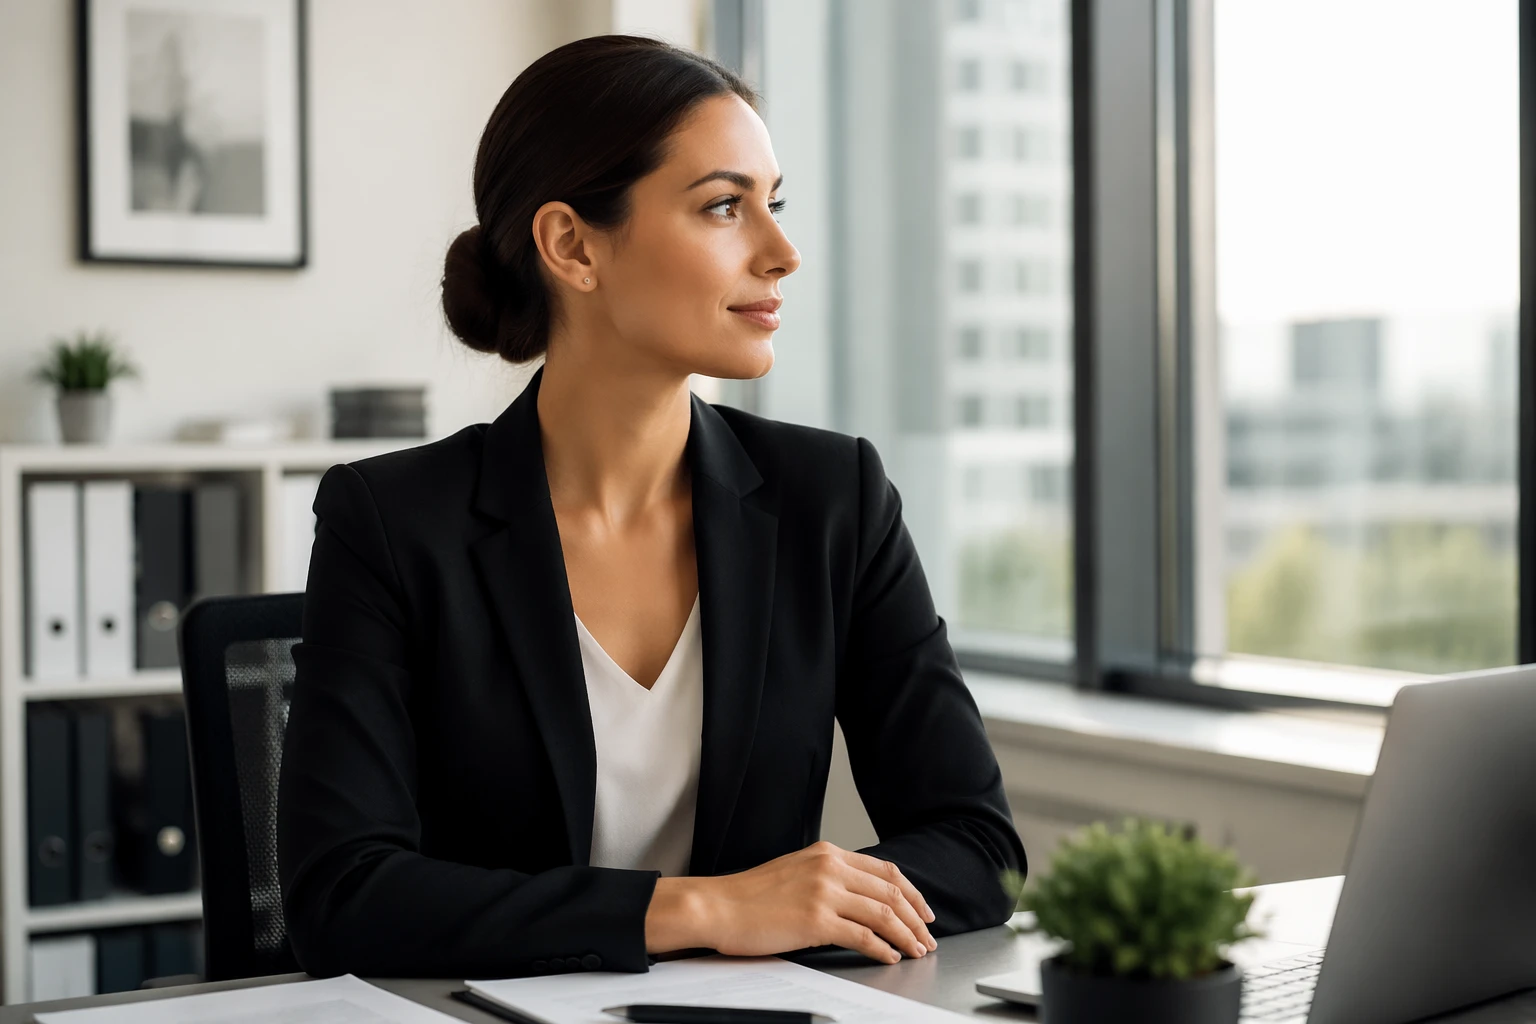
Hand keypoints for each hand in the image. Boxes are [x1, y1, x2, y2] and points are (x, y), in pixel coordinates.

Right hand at [647, 841, 937, 963]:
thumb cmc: (749, 896)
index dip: (911, 893)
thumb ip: (827, 877)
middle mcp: (830, 867)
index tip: (923, 910)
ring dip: (906, 935)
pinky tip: (890, 957)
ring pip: (883, 914)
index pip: (885, 871)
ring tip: (916, 950)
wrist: (717, 906)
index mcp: (827, 853)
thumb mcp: (795, 871)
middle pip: (891, 892)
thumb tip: (859, 898)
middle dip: (916, 918)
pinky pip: (863, 936)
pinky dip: (883, 948)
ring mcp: (824, 892)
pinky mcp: (816, 919)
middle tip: (927, 936)